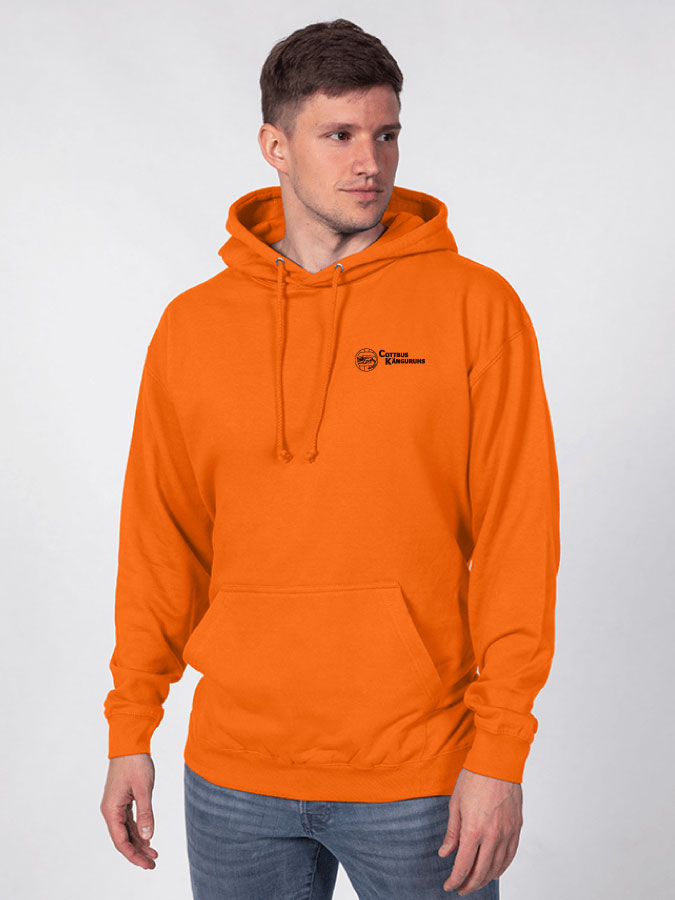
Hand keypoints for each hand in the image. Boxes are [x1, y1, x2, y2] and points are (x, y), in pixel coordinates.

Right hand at [100, 753, 158, 868]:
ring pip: (126, 831)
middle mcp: (110, 810)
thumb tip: (148, 837)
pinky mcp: (122, 800)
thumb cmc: (135, 763)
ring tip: (154, 854)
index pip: (120, 841)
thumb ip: (145, 813)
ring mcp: (115, 805)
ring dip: (139, 842)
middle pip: (122, 839)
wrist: (129, 743)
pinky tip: (147, 838)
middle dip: (137, 853)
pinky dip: (138, 830)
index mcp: (111, 809)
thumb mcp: (143, 788)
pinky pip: (128, 821)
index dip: (133, 855)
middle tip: (153, 863)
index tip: (147, 864)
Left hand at [438, 767, 521, 894]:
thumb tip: (445, 853)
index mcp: (473, 830)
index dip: (455, 880)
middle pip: (481, 872)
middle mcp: (492, 836)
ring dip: (485, 879)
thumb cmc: (474, 778)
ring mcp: (507, 833)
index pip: (463, 866)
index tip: (448, 886)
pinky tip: (494, 871)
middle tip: (461, 889)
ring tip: (475, 882)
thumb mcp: (455, 804)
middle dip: (469, 884)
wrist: (497, 762)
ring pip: (497, 867)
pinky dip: (502, 867)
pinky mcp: (516, 828)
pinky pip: (510, 855)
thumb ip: (452, 832)